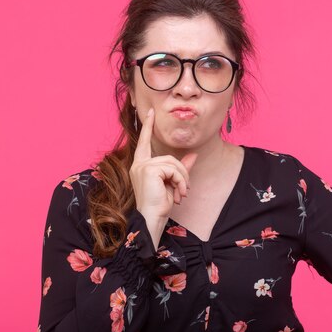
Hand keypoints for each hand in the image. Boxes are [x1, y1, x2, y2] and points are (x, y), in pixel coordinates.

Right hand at [129, 108, 196, 245]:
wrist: (152, 219)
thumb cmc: (159, 205)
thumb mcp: (173, 183)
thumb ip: (181, 168)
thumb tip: (193, 155)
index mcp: (140, 166)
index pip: (144, 142)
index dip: (148, 127)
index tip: (151, 113)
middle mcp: (138, 164)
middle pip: (169, 157)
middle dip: (181, 172)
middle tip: (184, 190)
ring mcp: (142, 166)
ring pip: (172, 163)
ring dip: (182, 179)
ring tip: (181, 193)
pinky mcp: (149, 169)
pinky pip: (172, 168)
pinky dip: (180, 181)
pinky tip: (178, 193)